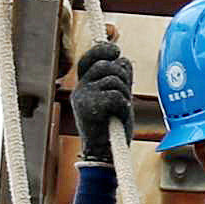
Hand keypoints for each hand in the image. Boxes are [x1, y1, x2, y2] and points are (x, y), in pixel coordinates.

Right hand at [72, 39, 136, 155]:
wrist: (104, 153)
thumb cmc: (112, 126)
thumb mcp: (116, 97)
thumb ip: (117, 78)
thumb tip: (122, 59)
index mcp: (84, 85)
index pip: (90, 58)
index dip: (103, 50)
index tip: (117, 50)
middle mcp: (79, 89)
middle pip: (106, 65)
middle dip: (123, 76)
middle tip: (124, 93)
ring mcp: (83, 98)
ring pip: (113, 79)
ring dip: (124, 93)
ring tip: (120, 109)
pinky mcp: (89, 108)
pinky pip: (116, 95)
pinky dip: (124, 106)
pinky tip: (119, 116)